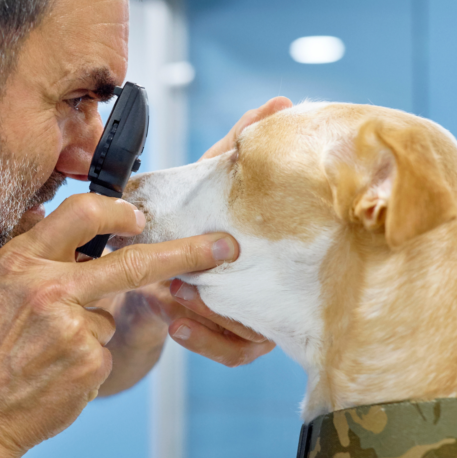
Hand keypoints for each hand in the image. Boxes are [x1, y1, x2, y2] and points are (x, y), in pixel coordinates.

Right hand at [0, 194, 239, 457]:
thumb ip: (24, 261)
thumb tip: (49, 221)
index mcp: (20, 263)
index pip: (80, 214)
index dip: (117, 210)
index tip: (140, 215)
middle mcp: (49, 288)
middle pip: (132, 262)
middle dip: (188, 252)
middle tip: (225, 247)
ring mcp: (73, 327)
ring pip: (106, 318)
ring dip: (86, 334)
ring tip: (42, 357)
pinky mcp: (89, 363)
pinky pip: (102, 352)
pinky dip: (84, 363)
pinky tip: (51, 376)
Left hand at [162, 96, 290, 365]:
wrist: (151, 275)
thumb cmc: (192, 222)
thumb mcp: (211, 181)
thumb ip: (236, 146)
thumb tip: (277, 103)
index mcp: (277, 251)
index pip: (305, 253)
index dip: (289, 247)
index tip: (238, 239)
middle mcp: (278, 287)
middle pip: (280, 301)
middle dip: (235, 291)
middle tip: (192, 274)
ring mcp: (261, 318)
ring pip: (255, 333)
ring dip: (214, 315)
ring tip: (178, 291)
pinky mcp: (233, 341)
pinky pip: (235, 353)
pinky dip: (205, 340)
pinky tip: (176, 321)